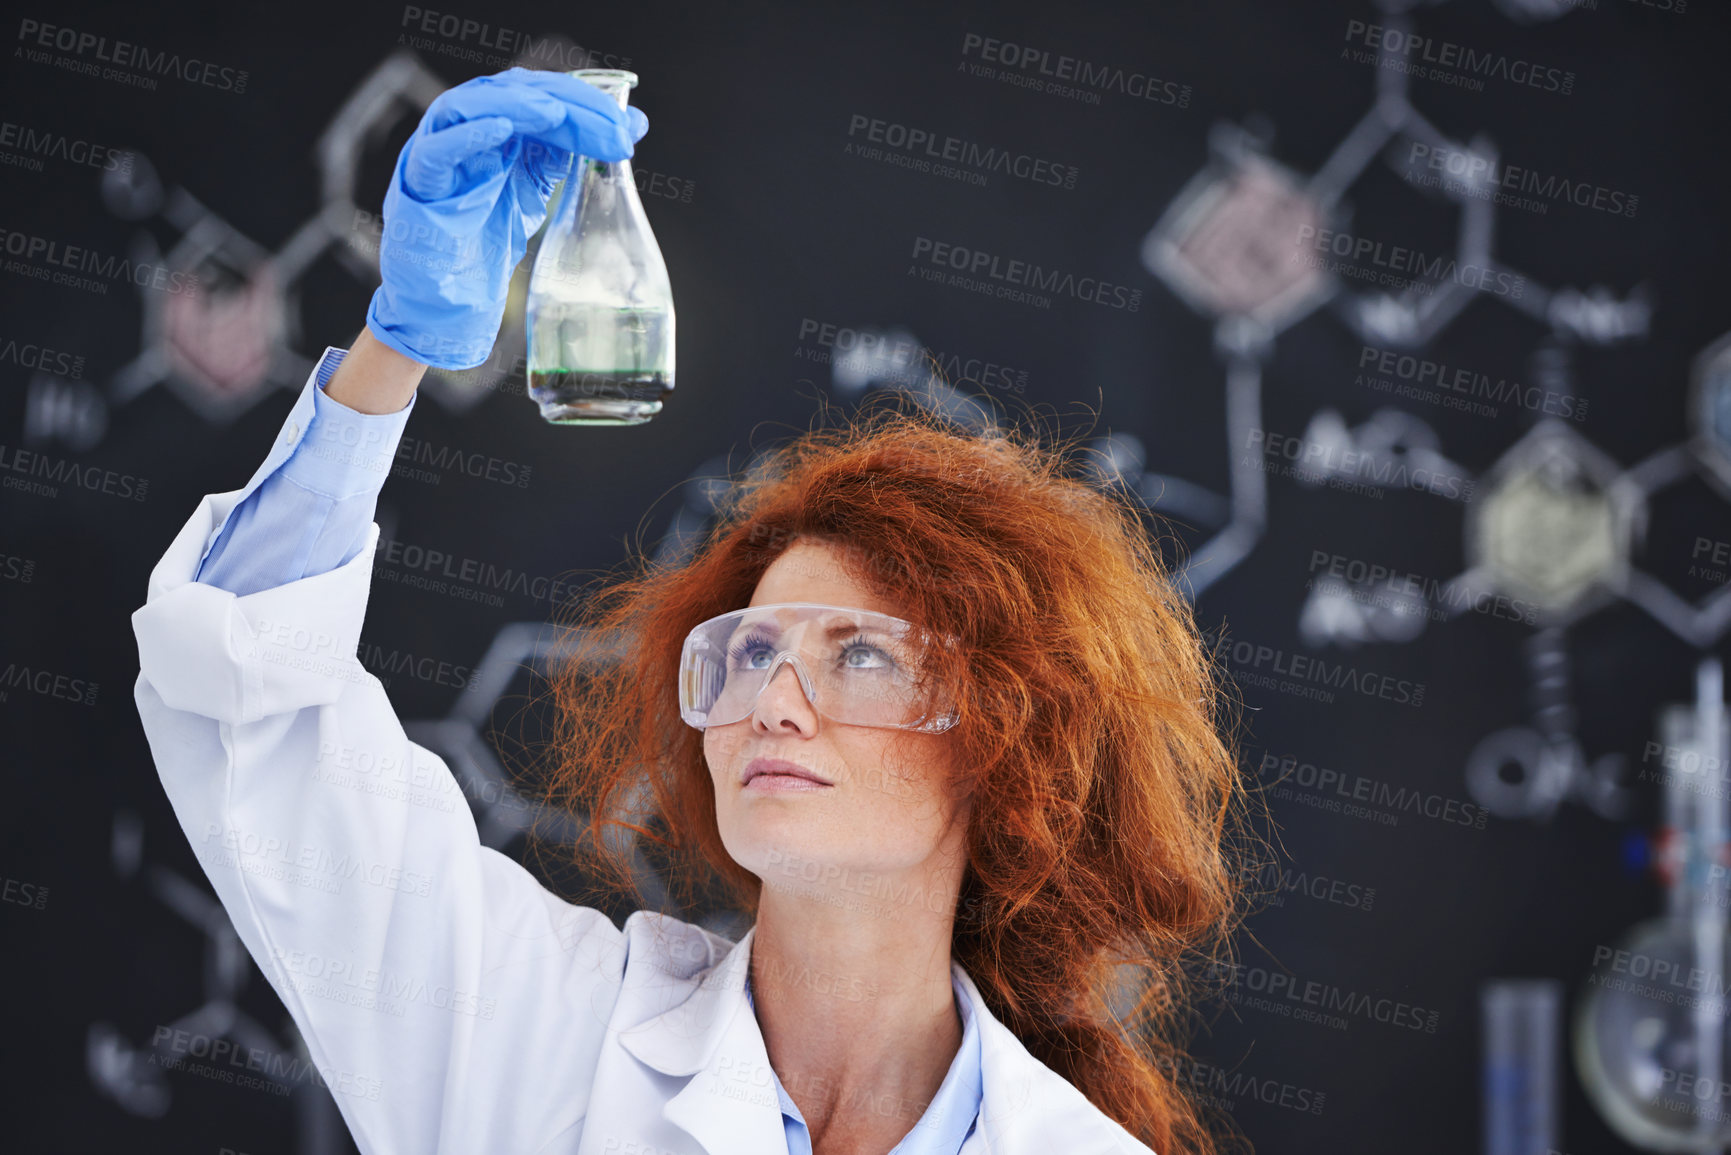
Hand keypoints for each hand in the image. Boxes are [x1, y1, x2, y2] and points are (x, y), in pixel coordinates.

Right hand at [365, 67, 649, 370]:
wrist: (448, 292)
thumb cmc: (486, 236)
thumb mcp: (539, 188)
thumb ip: (575, 154)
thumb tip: (632, 125)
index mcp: (497, 126)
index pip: (542, 96)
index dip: (585, 103)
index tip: (628, 126)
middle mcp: (466, 127)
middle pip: (514, 93)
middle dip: (565, 104)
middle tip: (609, 127)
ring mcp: (439, 149)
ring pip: (471, 104)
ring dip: (517, 104)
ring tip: (555, 112)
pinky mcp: (420, 181)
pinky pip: (438, 149)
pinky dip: (468, 135)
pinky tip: (501, 129)